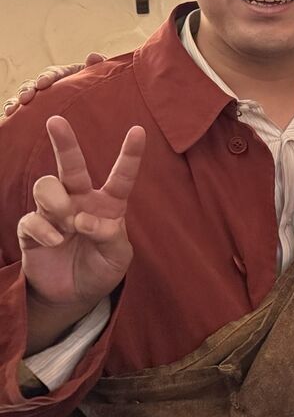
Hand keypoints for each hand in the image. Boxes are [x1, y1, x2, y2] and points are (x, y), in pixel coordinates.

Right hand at [3, 53, 104, 116]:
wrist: (101, 110)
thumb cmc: (100, 91)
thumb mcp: (101, 79)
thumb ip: (98, 67)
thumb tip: (93, 57)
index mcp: (65, 76)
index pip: (53, 73)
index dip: (47, 77)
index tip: (43, 83)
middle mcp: (49, 86)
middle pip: (33, 85)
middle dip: (27, 90)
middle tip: (25, 99)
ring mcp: (42, 100)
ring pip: (23, 98)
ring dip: (15, 103)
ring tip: (11, 111)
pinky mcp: (37, 114)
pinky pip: (22, 114)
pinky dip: (13, 117)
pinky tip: (7, 121)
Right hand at [18, 116, 145, 315]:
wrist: (74, 295)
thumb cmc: (101, 268)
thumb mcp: (118, 257)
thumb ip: (110, 236)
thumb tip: (84, 220)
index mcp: (109, 204)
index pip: (121, 176)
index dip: (130, 154)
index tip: (138, 130)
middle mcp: (80, 201)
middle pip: (71, 166)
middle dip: (64, 142)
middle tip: (55, 121)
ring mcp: (54, 213)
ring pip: (46, 185)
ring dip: (56, 201)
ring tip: (67, 223)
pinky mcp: (33, 230)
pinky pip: (32, 219)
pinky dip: (44, 230)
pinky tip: (55, 242)